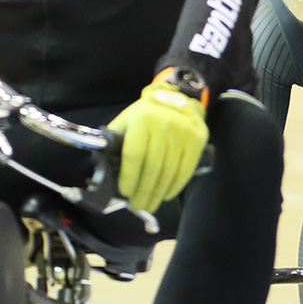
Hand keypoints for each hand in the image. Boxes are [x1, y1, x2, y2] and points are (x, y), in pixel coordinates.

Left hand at [107, 71, 207, 213]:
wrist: (178, 98)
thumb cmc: (146, 114)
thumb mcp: (127, 120)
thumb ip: (115, 140)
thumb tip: (103, 166)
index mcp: (143, 119)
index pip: (135, 154)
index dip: (129, 176)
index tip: (125, 192)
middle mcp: (165, 125)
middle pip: (153, 166)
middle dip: (144, 190)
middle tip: (138, 205)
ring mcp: (184, 133)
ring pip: (169, 170)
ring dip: (158, 191)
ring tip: (150, 204)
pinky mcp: (198, 140)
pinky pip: (186, 169)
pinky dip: (175, 185)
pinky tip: (166, 194)